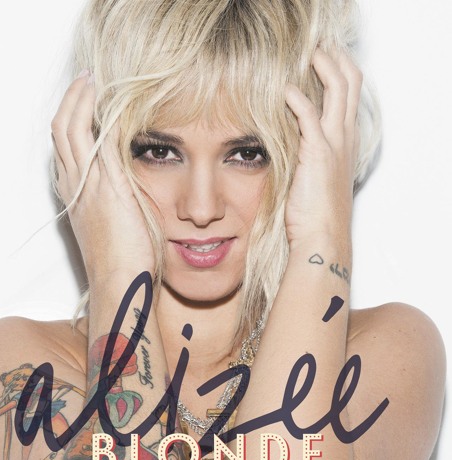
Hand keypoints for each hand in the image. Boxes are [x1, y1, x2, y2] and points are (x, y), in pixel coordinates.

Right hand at [51, 71, 154, 281]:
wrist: (121, 283)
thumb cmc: (123, 263)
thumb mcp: (113, 228)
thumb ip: (114, 203)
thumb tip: (127, 192)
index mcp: (77, 196)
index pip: (65, 149)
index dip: (71, 122)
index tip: (82, 104)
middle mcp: (77, 187)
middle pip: (61, 133)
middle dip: (71, 102)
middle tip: (85, 80)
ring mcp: (90, 186)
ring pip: (73, 131)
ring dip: (82, 102)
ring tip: (92, 80)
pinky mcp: (109, 188)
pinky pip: (100, 142)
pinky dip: (102, 118)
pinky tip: (111, 100)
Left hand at [284, 48, 361, 248]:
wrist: (321, 238)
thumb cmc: (317, 215)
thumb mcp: (317, 180)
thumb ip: (310, 158)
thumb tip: (294, 148)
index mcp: (346, 144)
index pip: (350, 97)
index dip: (341, 74)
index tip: (326, 60)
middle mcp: (345, 138)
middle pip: (350, 84)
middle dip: (336, 59)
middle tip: (321, 46)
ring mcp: (335, 144)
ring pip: (338, 89)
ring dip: (324, 66)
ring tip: (310, 52)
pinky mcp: (318, 152)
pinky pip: (309, 114)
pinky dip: (297, 97)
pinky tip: (284, 89)